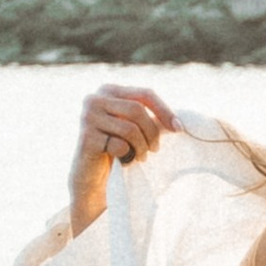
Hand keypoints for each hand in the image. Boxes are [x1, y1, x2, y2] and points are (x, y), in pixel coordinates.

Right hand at [70, 83, 178, 228]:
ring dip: (141, 147)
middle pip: (137, 110)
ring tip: (141, 157)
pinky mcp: (86, 138)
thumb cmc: (116, 147)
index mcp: (108, 90)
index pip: (144, 94)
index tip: (178, 129)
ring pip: (129, 129)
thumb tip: (178, 122)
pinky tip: (125, 161)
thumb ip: (148, 115)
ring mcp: (87, 117)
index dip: (164, 111)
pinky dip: (128, 156)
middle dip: (152, 132)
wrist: (91, 175)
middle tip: (155, 149)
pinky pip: (118, 145)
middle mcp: (94, 99)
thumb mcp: (132, 125)